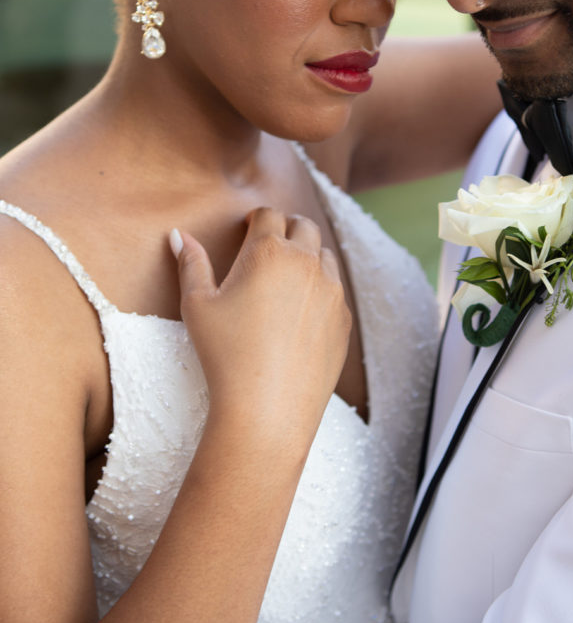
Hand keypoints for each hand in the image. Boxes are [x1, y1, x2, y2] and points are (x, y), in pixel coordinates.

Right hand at [170, 208, 350, 451]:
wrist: (268, 407)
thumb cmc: (225, 355)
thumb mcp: (198, 306)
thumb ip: (191, 264)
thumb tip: (179, 235)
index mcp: (268, 252)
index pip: (268, 214)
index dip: (256, 218)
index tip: (248, 227)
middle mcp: (306, 263)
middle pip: (304, 226)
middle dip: (287, 227)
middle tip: (270, 243)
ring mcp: (331, 291)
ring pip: (325, 256)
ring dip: (308, 256)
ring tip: (286, 276)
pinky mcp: (343, 319)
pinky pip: (335, 291)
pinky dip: (321, 290)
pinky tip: (301, 311)